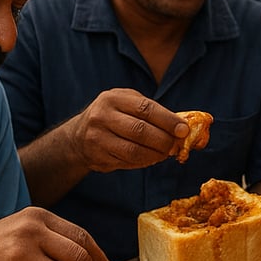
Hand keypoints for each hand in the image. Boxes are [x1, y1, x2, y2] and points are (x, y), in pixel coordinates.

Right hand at [67, 88, 189, 172]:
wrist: (77, 136)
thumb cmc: (112, 116)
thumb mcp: (127, 103)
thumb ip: (151, 111)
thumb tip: (182, 126)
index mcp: (113, 98)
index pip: (145, 108)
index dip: (168, 120)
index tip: (183, 130)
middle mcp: (102, 116)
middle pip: (140, 130)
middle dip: (164, 140)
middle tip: (176, 145)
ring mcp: (97, 138)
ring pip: (134, 150)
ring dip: (156, 154)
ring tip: (166, 153)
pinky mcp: (98, 157)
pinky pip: (127, 162)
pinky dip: (144, 162)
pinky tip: (151, 158)